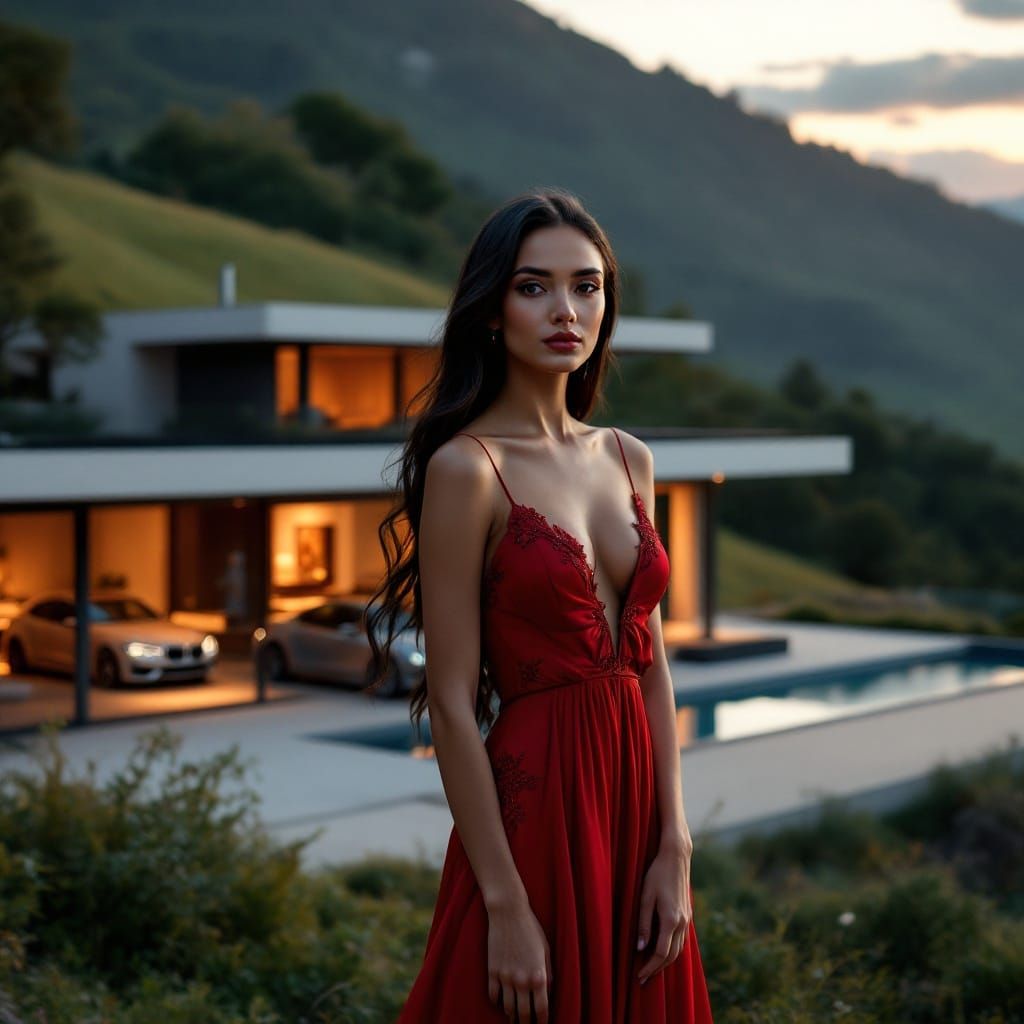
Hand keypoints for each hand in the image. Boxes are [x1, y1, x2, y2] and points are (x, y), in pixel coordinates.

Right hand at [487, 899, 551, 1022]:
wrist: (509, 913)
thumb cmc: (531, 929)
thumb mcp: (546, 950)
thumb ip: (548, 974)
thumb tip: (548, 992)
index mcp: (539, 975)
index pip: (542, 1009)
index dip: (543, 1021)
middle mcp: (522, 980)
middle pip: (524, 1014)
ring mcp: (505, 976)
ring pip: (507, 1008)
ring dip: (512, 1017)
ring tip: (514, 1019)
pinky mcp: (492, 971)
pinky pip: (493, 995)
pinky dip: (497, 1003)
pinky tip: (501, 1003)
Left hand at [636, 842, 693, 985]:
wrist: (676, 857)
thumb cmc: (656, 874)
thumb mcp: (645, 897)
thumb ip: (643, 924)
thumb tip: (640, 948)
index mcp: (670, 920)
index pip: (660, 953)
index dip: (649, 967)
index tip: (638, 976)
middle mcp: (681, 923)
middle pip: (671, 956)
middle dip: (657, 969)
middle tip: (643, 979)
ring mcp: (687, 919)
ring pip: (679, 950)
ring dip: (665, 962)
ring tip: (651, 969)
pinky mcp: (687, 915)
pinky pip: (681, 940)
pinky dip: (672, 951)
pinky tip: (663, 952)